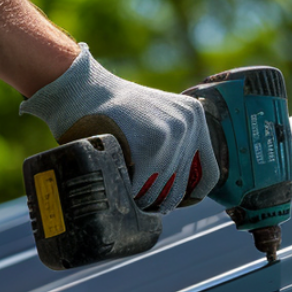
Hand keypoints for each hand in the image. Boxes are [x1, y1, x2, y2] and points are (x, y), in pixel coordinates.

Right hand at [20, 44, 219, 212]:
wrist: (82, 90)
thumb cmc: (113, 111)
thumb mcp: (154, 119)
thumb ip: (172, 143)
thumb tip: (180, 189)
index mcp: (194, 115)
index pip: (210, 172)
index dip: (192, 194)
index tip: (173, 201)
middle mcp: (189, 122)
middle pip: (183, 186)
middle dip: (160, 199)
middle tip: (142, 201)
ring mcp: (173, 132)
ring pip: (163, 189)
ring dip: (144, 200)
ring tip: (129, 195)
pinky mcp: (152, 143)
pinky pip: (145, 186)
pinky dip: (131, 193)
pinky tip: (121, 187)